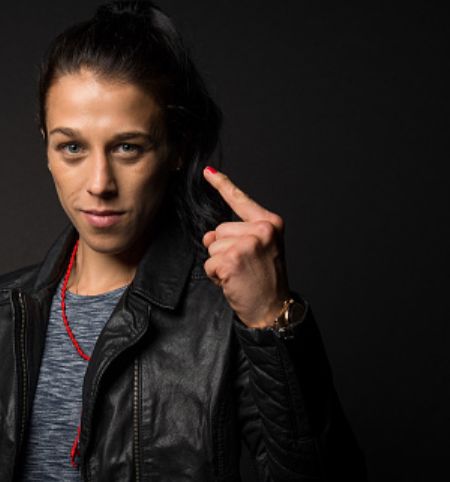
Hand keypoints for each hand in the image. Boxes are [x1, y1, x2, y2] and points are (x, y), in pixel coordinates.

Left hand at [202, 167, 289, 327]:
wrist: (273, 309)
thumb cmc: (265, 282)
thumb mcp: (257, 251)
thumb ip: (236, 236)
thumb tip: (209, 236)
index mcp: (270, 223)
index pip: (241, 201)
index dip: (223, 185)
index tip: (208, 172)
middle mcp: (261, 230)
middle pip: (219, 230)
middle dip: (224, 250)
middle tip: (243, 267)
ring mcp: (248, 244)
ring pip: (212, 247)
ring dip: (219, 264)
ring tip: (239, 275)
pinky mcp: (233, 260)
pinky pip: (209, 264)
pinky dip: (215, 276)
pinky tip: (232, 282)